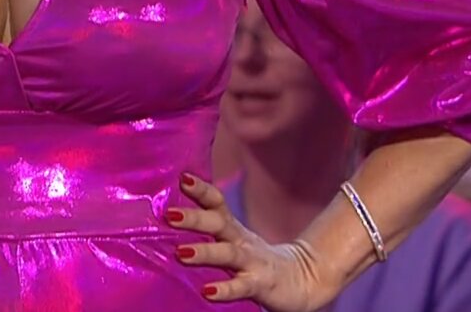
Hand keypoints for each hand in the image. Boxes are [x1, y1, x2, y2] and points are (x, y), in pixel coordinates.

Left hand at [169, 173, 333, 310]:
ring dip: (205, 253)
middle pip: (219, 224)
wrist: (302, 280)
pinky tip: (207, 291)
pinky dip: (225, 289)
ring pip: (229, 254)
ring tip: (181, 253)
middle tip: (169, 214)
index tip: (183, 178)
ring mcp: (252, 263)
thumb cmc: (256, 259)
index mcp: (232, 229)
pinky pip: (242, 287)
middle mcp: (241, 241)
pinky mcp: (261, 285)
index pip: (216, 204)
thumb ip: (208, 229)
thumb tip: (167, 216)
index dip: (201, 190)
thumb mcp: (233, 240)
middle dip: (195, 218)